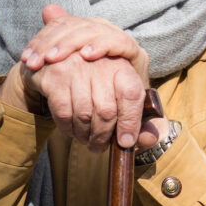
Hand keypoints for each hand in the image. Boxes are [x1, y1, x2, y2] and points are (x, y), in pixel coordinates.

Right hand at [11, 5, 160, 150]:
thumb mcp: (123, 93)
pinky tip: (72, 130)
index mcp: (124, 66)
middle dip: (103, 136)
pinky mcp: (55, 76)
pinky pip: (63, 113)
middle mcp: (101, 63)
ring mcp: (76, 67)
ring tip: (87, 140)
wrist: (58, 59)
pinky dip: (68, 128)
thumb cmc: (99, 82)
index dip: (130, 122)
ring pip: (84, 115)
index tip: (125, 142)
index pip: (132, 94)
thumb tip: (150, 140)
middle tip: (100, 147)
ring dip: (85, 135)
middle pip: (106, 111)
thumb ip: (140, 118)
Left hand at [19, 5, 148, 79]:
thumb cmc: (93, 88)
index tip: (26, 58)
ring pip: (94, 30)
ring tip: (53, 58)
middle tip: (36, 62)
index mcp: (87, 30)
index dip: (42, 38)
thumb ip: (57, 43)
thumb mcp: (70, 69)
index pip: (62, 24)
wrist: (123, 105)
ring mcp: (121, 40)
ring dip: (71, 43)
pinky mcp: (136, 53)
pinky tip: (86, 55)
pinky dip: (102, 45)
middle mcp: (104, 30)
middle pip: (75, 26)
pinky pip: (119, 42)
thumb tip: (47, 8)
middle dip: (51, 42)